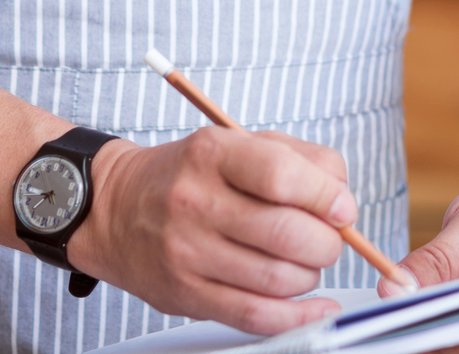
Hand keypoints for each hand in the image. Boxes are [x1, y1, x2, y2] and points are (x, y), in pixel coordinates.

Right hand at [71, 128, 358, 333]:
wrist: (116, 208)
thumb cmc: (189, 174)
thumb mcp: (238, 142)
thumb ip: (299, 159)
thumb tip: (342, 200)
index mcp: (212, 154)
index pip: (282, 177)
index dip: (327, 196)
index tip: (342, 208)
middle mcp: (195, 202)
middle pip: (287, 234)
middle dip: (327, 242)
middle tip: (328, 238)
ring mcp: (188, 252)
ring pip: (278, 279)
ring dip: (311, 275)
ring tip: (305, 262)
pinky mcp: (186, 294)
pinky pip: (255, 316)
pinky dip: (298, 316)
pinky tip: (316, 307)